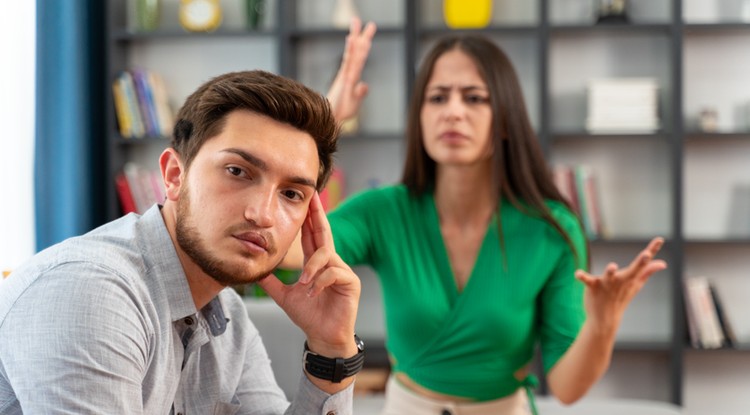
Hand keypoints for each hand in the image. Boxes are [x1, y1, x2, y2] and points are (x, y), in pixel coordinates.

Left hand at [257, 192, 359, 357]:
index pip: (312, 236)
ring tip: (303, 284)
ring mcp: (343, 272)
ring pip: (326, 255)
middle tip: (313, 197)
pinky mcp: (351, 282)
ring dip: (311, 268)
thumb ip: (272, 282)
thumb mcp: (285, 296)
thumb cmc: (309, 317)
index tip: (306, 201)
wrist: (323, 337)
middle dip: (318, 215)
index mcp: (317, 263)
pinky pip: (334, 273)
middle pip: (324, 233)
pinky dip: (319, 282)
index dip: (309, 218)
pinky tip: (312, 293)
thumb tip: (256, 270)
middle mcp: (331, 263)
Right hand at [326, 17, 376, 123]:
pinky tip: (352, 39)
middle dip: (360, 36)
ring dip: (355, 37)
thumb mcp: (355, 103)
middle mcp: (348, 73)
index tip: (365, 34)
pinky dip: (351, 51)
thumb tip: (365, 85)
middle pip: (356, 51)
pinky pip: (349, 63)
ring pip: (353, 53)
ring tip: (357, 22)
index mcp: (351, 76)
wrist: (332, 120)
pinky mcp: (344, 80)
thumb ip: (360, 93)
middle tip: (363, 21)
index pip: (359, 58)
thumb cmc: (341, 112)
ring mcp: (346, 75)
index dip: (362, 46)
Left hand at [574, 237, 667, 330]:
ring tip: (613, 266)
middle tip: (647, 254)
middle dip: (641, 263)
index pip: (644, 264)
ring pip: (609, 276)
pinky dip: (582, 277)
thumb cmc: (620, 298)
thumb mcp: (634, 284)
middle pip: (632, 271)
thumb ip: (647, 272)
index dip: (652, 250)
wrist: (605, 318)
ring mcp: (607, 284)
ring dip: (611, 271)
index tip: (659, 239)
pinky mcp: (593, 286)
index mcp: (630, 278)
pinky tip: (577, 273)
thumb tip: (663, 263)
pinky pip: (587, 280)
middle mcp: (620, 280)